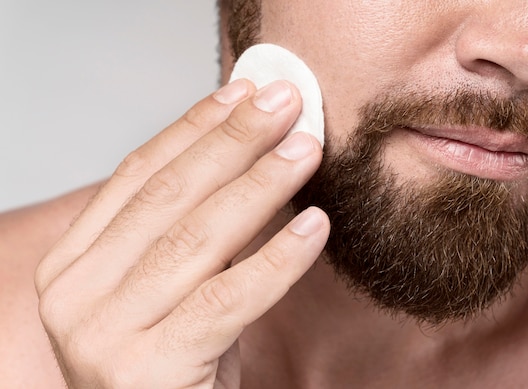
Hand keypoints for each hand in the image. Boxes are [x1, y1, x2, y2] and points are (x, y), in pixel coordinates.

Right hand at [35, 79, 329, 387]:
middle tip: (285, 104)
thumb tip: (249, 157)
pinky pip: (228, 300)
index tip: (241, 93)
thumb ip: (187, 232)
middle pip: (168, 196)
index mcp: (72, 266)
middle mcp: (75, 295)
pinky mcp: (149, 371)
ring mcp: (104, 334)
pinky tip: (314, 226)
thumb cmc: (166, 366)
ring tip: (306, 150)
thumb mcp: (166, 291)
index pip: (137, 176)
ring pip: (198, 239)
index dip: (193, 128)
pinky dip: (278, 260)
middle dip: (233, 142)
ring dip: (260, 186)